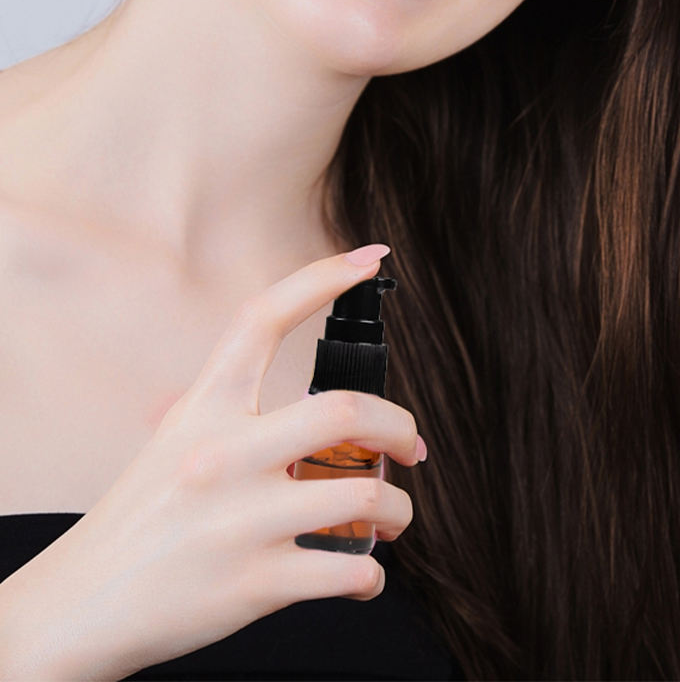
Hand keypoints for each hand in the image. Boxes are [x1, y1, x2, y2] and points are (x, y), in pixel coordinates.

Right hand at [0, 246, 421, 680]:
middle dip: (400, 427)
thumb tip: (305, 417)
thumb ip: (229, 418)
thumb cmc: (140, 520)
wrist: (83, 605)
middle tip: (411, 446)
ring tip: (392, 516)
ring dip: (398, 509)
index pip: (262, 320)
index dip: (322, 278)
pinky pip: (349, 573)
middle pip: (345, 410)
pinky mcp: (255, 584)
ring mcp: (241, 520)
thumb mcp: (171, 445)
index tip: (368, 260)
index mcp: (203, 410)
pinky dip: (371, 575)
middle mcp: (223, 455)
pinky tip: (363, 573)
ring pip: (364, 497)